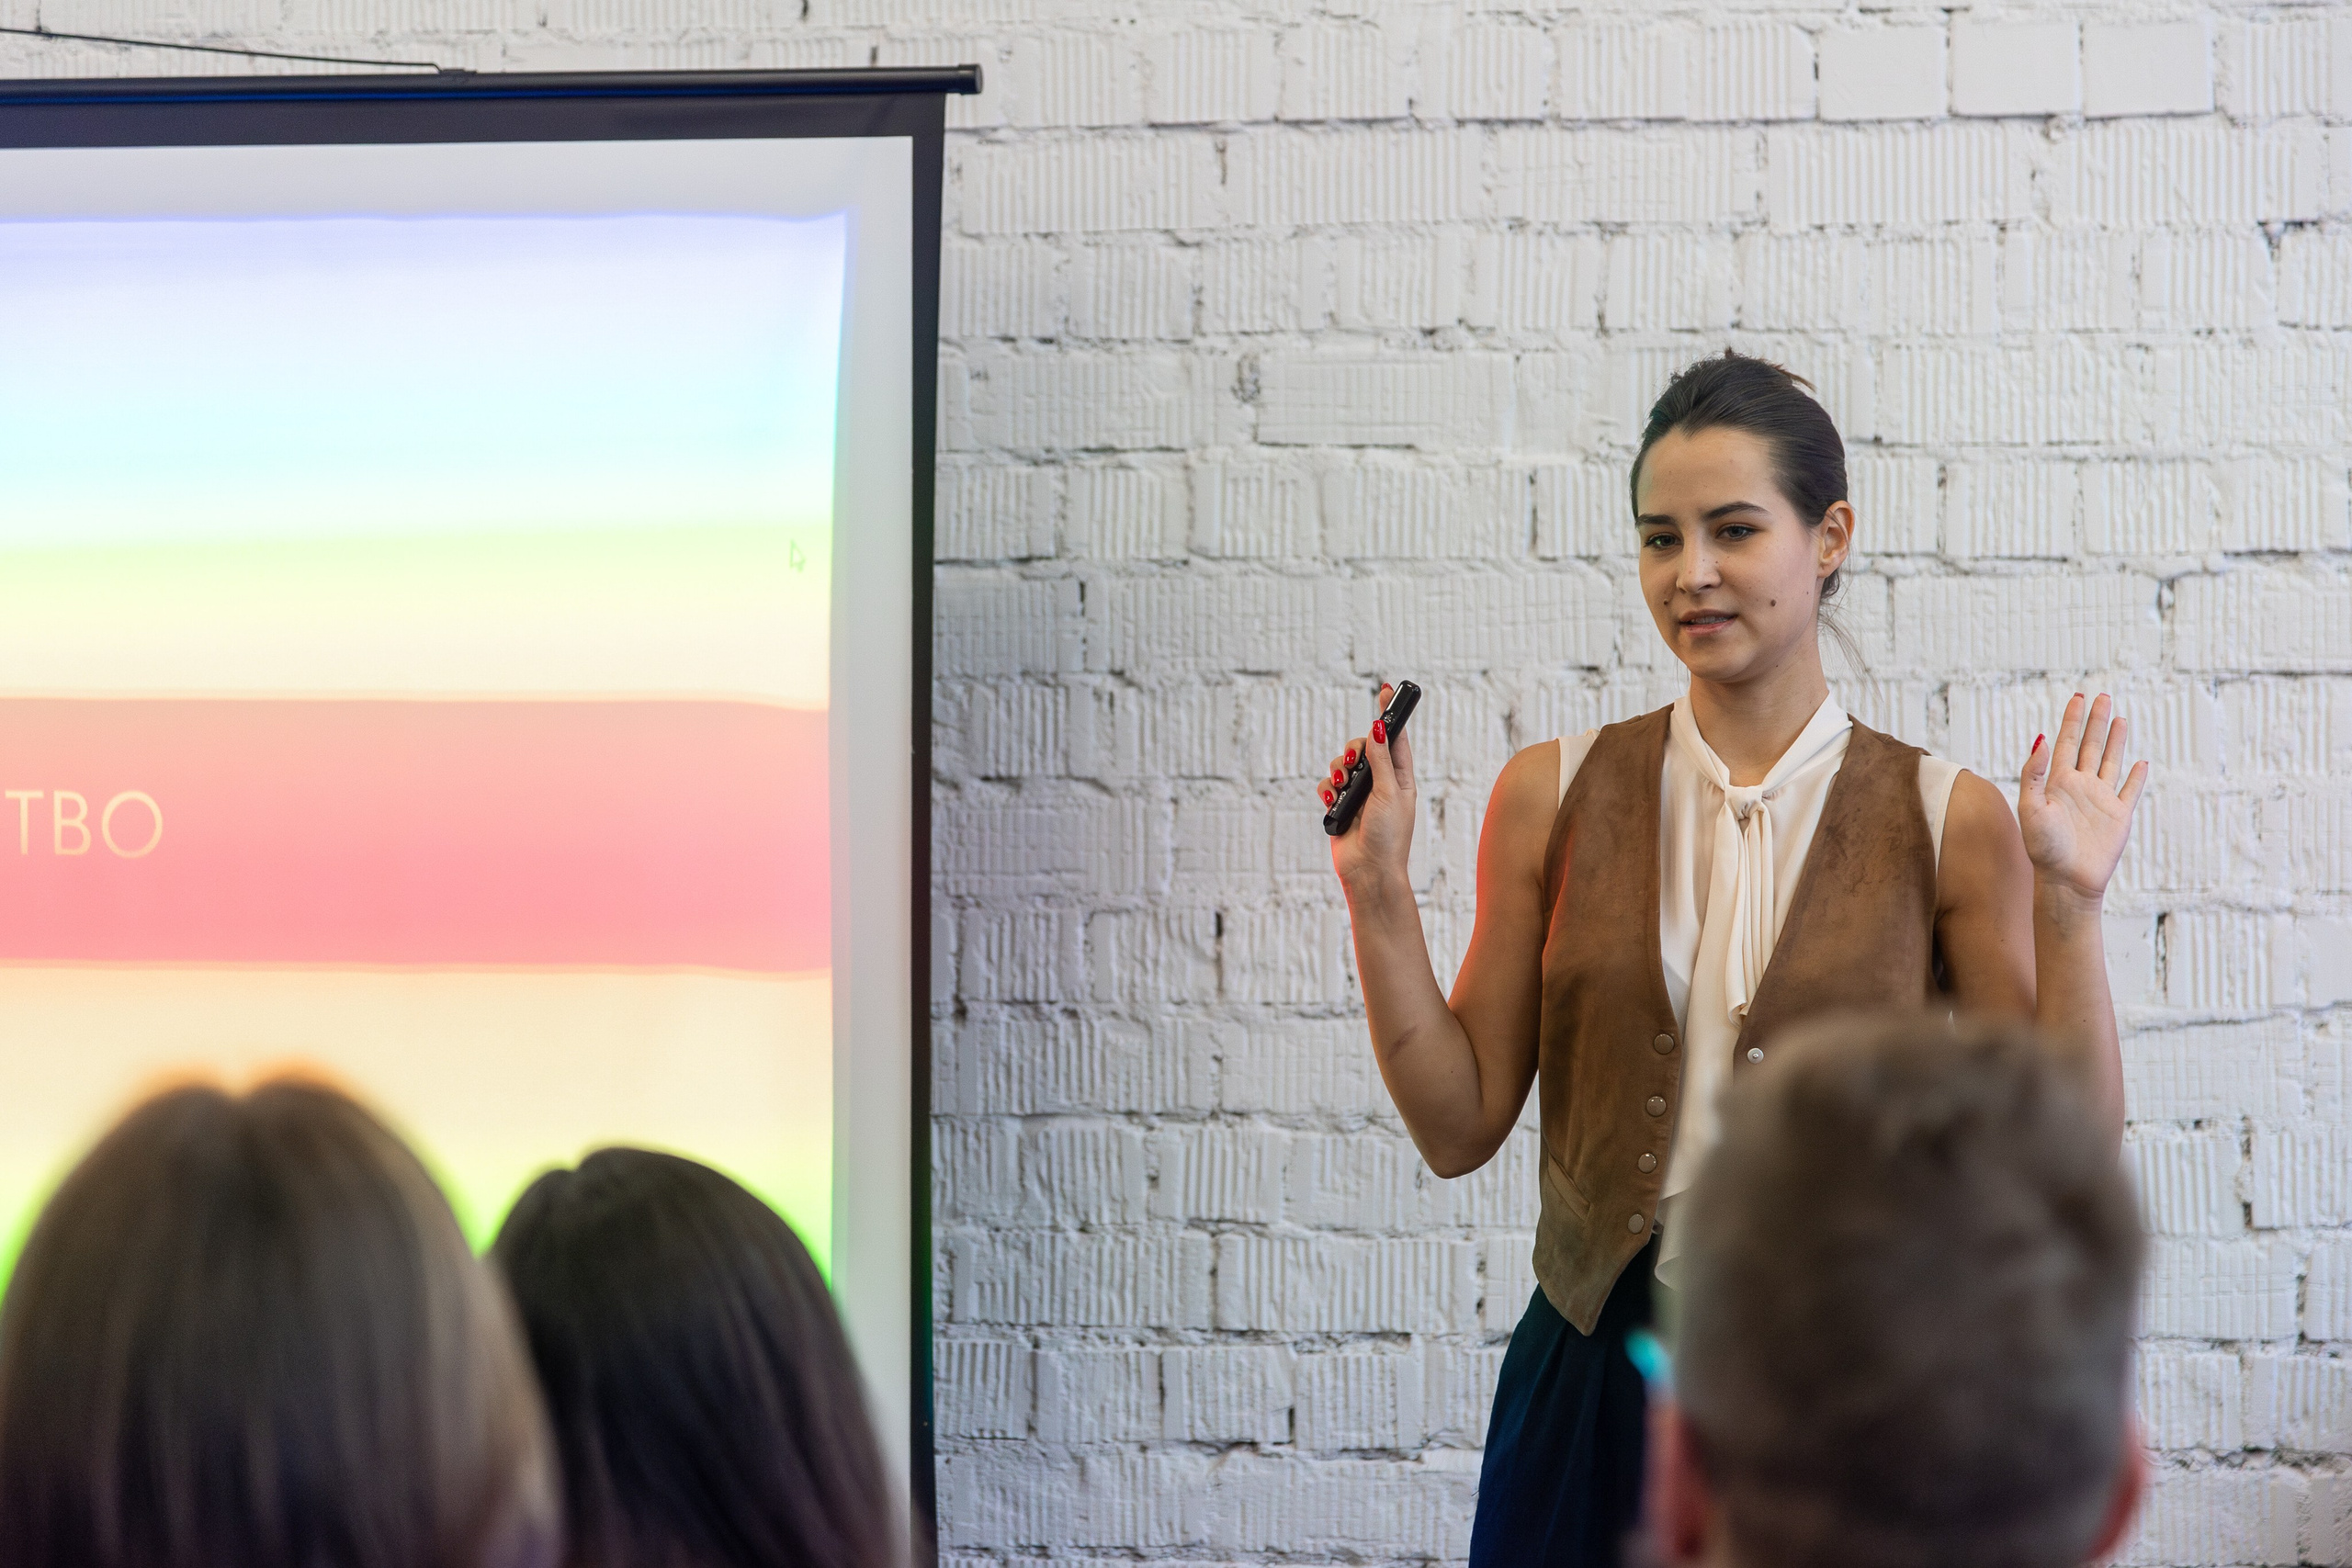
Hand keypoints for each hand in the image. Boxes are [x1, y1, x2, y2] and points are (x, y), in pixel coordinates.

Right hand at [1318, 682, 1416, 893]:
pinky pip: (1328, 784)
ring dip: (1338, 769)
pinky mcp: (1340, 805)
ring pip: (1343, 763)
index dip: (1389, 715)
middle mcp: (1380, 782)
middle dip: (1355, 749)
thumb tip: (1378, 729)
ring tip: (1341, 786)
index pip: (1395, 739)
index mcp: (1400, 778)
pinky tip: (1331, 800)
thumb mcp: (1390, 794)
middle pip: (1364, 746)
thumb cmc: (1389, 837)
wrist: (1368, 871)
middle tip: (1353, 762)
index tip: (1387, 690)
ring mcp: (1359, 794)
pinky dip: (1327, 788)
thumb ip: (1381, 761)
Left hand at [2018, 692, 2147, 905]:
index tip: (2078, 697)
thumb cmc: (2043, 848)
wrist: (2066, 880)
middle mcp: (2080, 786)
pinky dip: (2136, 777)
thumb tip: (2040, 739)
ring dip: (2115, 740)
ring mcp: (2101, 800)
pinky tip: (2140, 762)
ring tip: (2120, 718)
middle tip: (2102, 696)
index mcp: (2057, 782)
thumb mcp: (2031, 807)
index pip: (2066, 742)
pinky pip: (2130, 791)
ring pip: (2111, 762)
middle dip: (2096, 721)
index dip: (2072, 720)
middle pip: (2090, 746)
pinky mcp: (2119, 816)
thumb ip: (2034, 774)